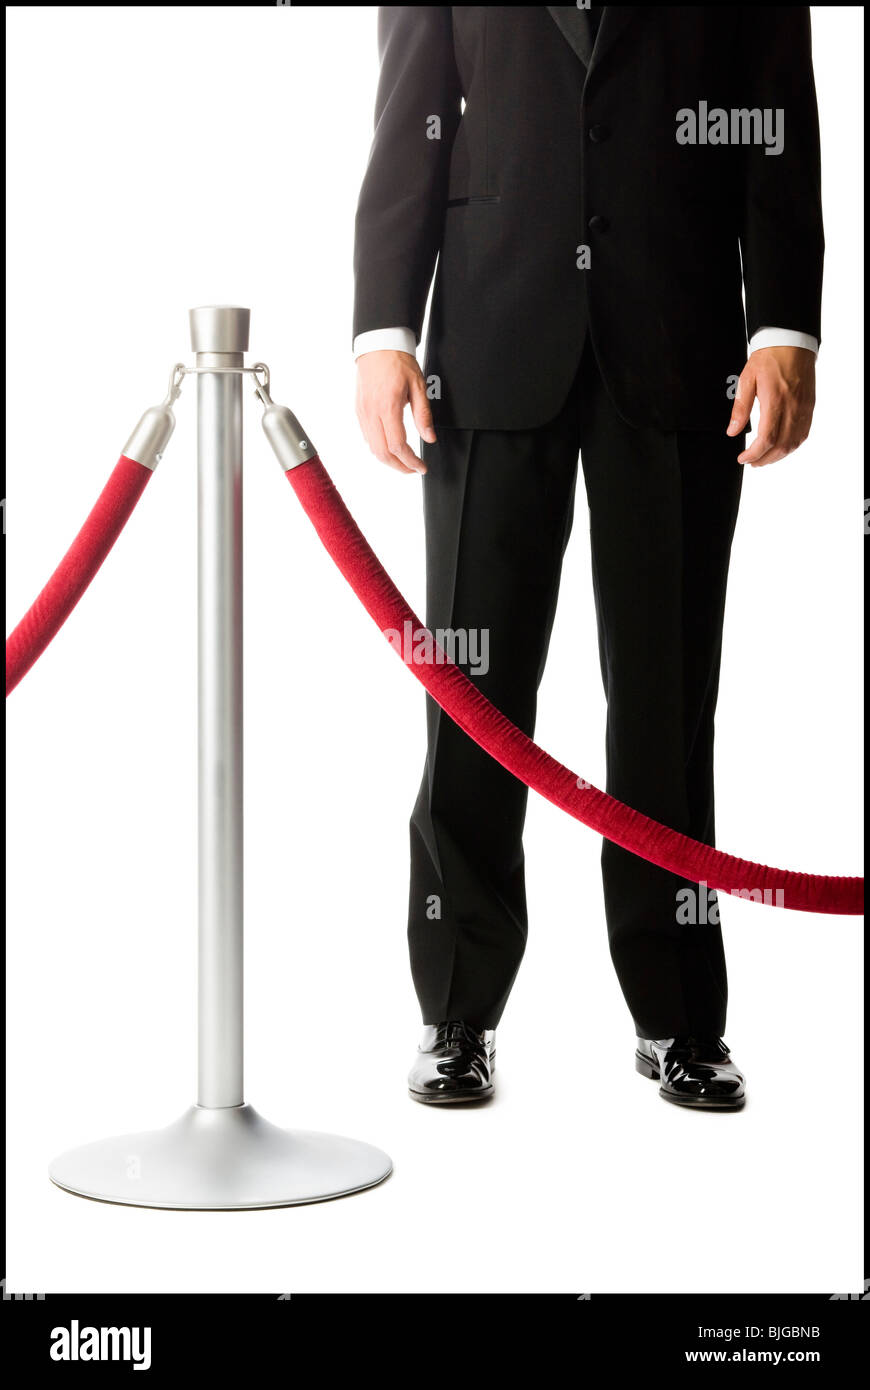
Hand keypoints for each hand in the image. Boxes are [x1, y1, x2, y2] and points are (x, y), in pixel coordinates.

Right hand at [355, 349, 435, 474]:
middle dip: (399, 466)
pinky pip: (367, 437)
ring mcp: (362, 413)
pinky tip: (390, 449)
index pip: (397, 445)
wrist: (378, 345)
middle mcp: (372, 412)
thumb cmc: (398, 361)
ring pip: (373, 448)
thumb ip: (423, 415)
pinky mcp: (359, 411)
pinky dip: (379, 449)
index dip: (410, 461)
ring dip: (389, 461)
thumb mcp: (418, 386)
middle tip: (414, 469)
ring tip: (404, 462)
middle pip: (382, 453)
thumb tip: (430, 437)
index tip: (421, 467)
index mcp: (388, 406)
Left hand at [727, 346, 815, 465]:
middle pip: (780, 446)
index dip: (754, 454)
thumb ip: (740, 408)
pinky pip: (803, 434)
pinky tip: (781, 449)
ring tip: (763, 459)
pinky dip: (791, 447)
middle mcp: (792, 407)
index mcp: (775, 401)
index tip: (742, 458)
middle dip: (764, 459)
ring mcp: (803, 409)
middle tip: (751, 462)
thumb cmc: (768, 359)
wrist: (792, 343)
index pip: (766, 439)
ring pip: (793, 443)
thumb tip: (732, 431)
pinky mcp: (809, 407)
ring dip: (778, 456)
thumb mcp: (746, 380)